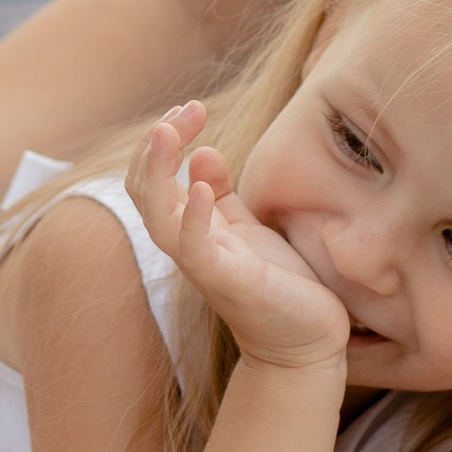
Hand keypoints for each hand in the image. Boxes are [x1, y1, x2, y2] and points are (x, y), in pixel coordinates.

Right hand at [125, 103, 348, 372]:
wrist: (309, 343)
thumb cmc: (278, 284)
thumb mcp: (245, 227)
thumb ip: (221, 192)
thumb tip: (201, 150)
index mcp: (188, 227)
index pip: (150, 176)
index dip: (161, 138)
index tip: (189, 108)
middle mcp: (186, 244)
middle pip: (143, 189)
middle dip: (154, 145)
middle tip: (184, 111)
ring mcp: (203, 264)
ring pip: (156, 215)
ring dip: (157, 170)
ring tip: (167, 130)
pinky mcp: (229, 282)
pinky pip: (195, 249)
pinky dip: (192, 217)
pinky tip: (201, 187)